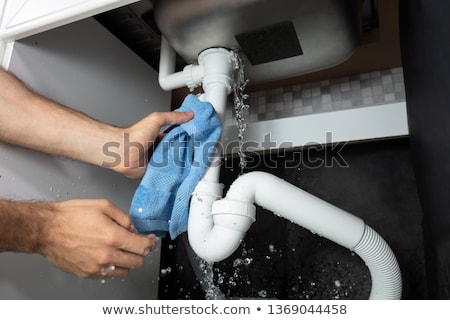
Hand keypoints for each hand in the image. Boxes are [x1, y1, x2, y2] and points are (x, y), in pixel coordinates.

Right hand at [39, 199, 156, 278]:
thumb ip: (124, 218)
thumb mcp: (103, 206)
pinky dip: (112, 266)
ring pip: (125, 271)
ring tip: (118, 249)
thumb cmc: (71, 215)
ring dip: (127, 261)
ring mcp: (97, 267)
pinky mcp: (87, 274)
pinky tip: (105, 254)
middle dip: (141, 252)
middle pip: (138, 262)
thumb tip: (134, 229)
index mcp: (113, 237)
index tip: (151, 240)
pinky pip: (109, 274)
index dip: (151, 243)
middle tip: (136, 244)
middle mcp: (107, 255)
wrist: (46, 229)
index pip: (143, 247)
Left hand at [110, 111, 193, 178]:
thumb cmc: (136, 135)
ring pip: (174, 162)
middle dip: (186, 151)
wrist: (124, 151)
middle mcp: (159, 149)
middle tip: (197, 152)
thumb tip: (188, 114)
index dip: (187, 137)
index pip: (178, 137)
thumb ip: (173, 117)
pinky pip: (167, 173)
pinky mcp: (155, 171)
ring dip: (181, 162)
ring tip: (192, 162)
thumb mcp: (157, 119)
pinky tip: (181, 171)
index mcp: (160, 137)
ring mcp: (157, 161)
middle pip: (177, 150)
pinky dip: (173, 172)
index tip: (197, 137)